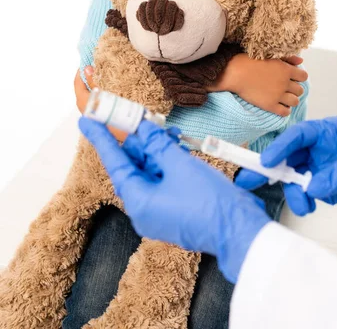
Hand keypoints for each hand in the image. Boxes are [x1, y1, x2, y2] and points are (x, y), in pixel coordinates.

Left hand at [74, 67, 128, 142]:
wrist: (122, 130)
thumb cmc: (112, 110)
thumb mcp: (104, 92)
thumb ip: (94, 80)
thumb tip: (87, 69)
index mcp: (82, 100)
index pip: (77, 82)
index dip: (81, 71)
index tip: (87, 61)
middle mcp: (83, 106)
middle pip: (81, 88)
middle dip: (87, 76)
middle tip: (95, 66)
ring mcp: (89, 111)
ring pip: (88, 93)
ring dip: (93, 83)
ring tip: (101, 74)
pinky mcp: (96, 114)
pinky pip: (93, 99)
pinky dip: (97, 91)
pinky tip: (105, 87)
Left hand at [79, 117, 269, 282]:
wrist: (239, 231)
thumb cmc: (209, 202)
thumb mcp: (180, 165)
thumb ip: (158, 144)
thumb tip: (143, 128)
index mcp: (139, 201)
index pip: (115, 163)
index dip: (101, 139)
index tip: (86, 121)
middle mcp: (144, 209)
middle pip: (133, 166)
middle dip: (140, 141)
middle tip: (141, 117)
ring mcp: (159, 211)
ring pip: (150, 172)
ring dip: (157, 150)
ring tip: (170, 132)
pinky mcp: (174, 210)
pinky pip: (163, 181)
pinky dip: (167, 163)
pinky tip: (177, 146)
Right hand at [209, 54, 306, 116]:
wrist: (235, 72)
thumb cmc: (250, 61)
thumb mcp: (271, 56)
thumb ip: (288, 58)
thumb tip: (301, 62)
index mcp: (286, 70)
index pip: (303, 76)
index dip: (298, 77)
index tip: (291, 78)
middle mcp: (284, 83)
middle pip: (300, 90)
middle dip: (294, 89)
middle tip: (285, 88)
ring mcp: (278, 95)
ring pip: (295, 102)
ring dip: (291, 100)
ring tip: (283, 98)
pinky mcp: (270, 105)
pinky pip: (285, 112)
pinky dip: (284, 110)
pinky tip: (278, 105)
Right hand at [236, 117, 336, 214]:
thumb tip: (314, 187)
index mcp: (327, 132)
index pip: (298, 136)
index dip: (280, 147)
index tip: (267, 160)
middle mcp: (319, 149)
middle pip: (287, 157)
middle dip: (268, 169)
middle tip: (248, 181)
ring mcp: (320, 168)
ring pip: (293, 179)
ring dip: (292, 192)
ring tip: (303, 206)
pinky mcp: (324, 187)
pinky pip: (305, 193)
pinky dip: (303, 202)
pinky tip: (309, 207)